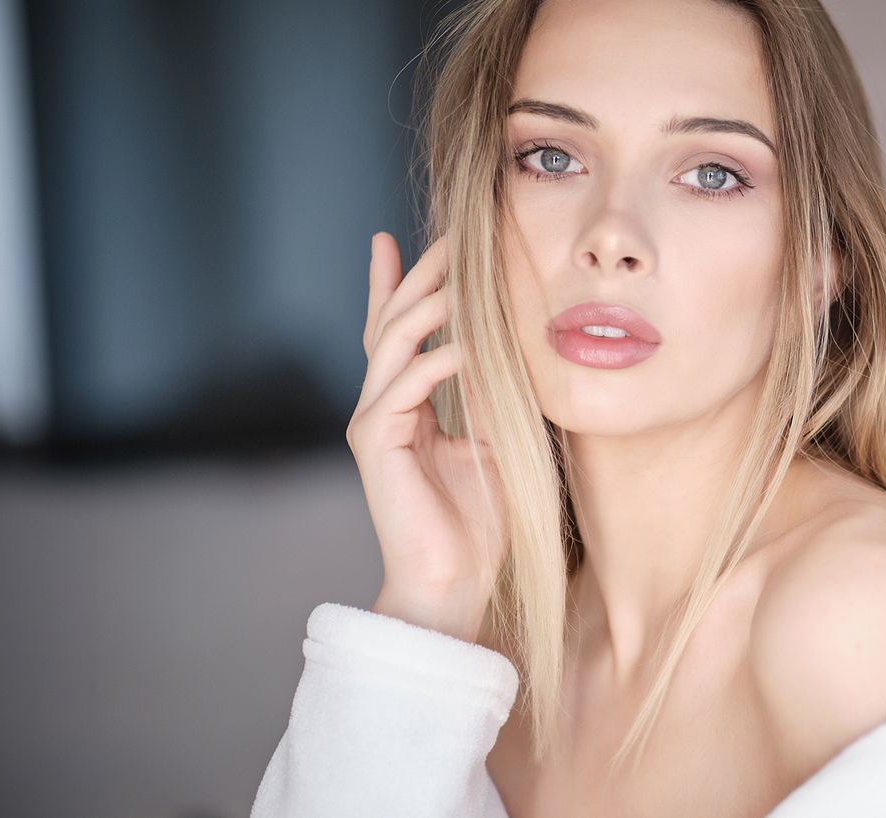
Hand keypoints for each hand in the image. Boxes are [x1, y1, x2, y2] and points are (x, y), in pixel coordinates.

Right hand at [346, 231, 507, 641]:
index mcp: (407, 406)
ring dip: (429, 301)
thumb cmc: (477, 524)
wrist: (453, 584)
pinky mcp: (375, 441)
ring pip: (394, 340)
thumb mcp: (496, 444)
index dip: (406, 283)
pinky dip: (441, 357)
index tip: (426, 239)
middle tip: (453, 234)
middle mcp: (382, 406)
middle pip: (393, 321)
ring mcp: (374, 421)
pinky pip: (408, 383)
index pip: (401, 331)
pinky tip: (472, 342)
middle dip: (420, 274)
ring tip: (463, 269)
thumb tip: (511, 346)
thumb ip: (493, 397)